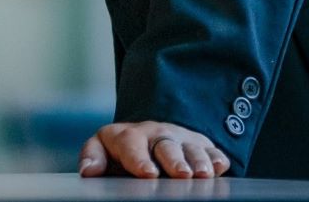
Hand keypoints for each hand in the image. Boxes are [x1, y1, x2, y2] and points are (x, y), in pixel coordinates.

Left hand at [79, 121, 231, 178]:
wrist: (151, 136)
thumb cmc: (123, 150)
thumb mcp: (104, 149)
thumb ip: (93, 157)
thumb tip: (88, 171)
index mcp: (128, 135)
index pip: (131, 144)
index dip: (139, 159)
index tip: (147, 174)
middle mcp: (156, 134)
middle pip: (166, 145)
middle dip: (174, 160)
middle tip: (180, 174)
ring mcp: (181, 139)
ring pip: (191, 149)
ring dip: (198, 162)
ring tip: (202, 175)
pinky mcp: (201, 146)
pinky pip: (212, 151)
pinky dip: (216, 159)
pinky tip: (220, 167)